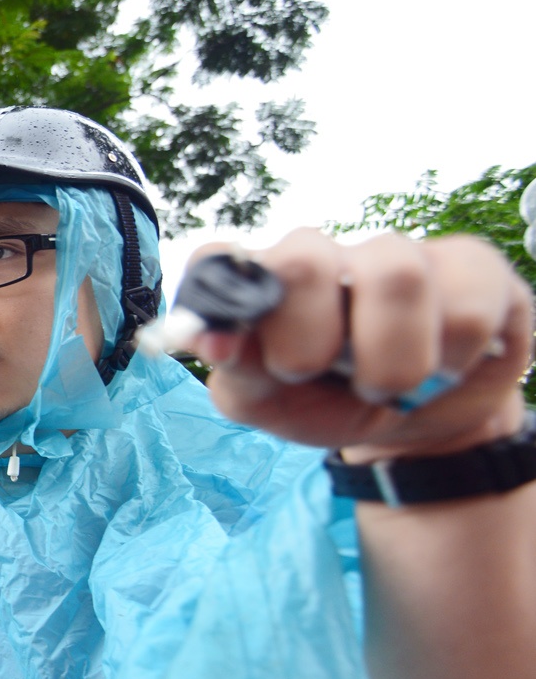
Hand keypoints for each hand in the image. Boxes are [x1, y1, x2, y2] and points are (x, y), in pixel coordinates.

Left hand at [191, 230, 531, 461]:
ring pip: (397, 275)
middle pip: (304, 259)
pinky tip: (443, 365)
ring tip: (386, 384)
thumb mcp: (270, 402)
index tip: (237, 355)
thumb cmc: (329, 403)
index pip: (217, 259)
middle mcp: (322, 254)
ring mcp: (395, 253)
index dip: (223, 306)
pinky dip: (452, 361)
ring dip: (393, 363)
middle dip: (310, 343)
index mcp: (261, 286)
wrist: (419, 425)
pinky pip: (466, 307)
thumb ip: (236, 368)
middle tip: (319, 375)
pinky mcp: (469, 265)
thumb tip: (209, 338)